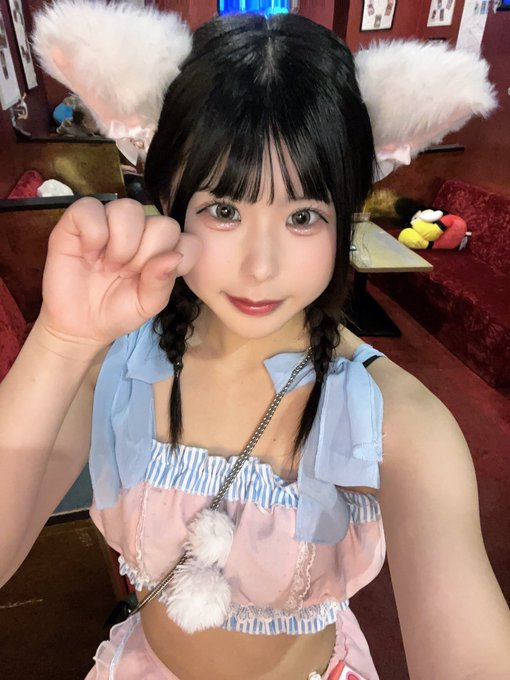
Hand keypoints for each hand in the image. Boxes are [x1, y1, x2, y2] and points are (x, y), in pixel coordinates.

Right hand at [39, 197, 200, 345]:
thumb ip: (162, 282)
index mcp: (162, 250)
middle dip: (146, 256)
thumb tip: (174, 256)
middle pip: (163, 224)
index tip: (153, 280)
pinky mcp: (78, 220)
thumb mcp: (146, 305)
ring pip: (129, 209)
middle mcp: (140, 231)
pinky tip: (89, 255)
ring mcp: (110, 221)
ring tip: (108, 266)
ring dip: (121, 244)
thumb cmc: (116, 311)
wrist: (80, 325)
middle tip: (125, 275)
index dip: (176, 260)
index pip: (189, 240)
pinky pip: (91, 208)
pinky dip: (93, 235)